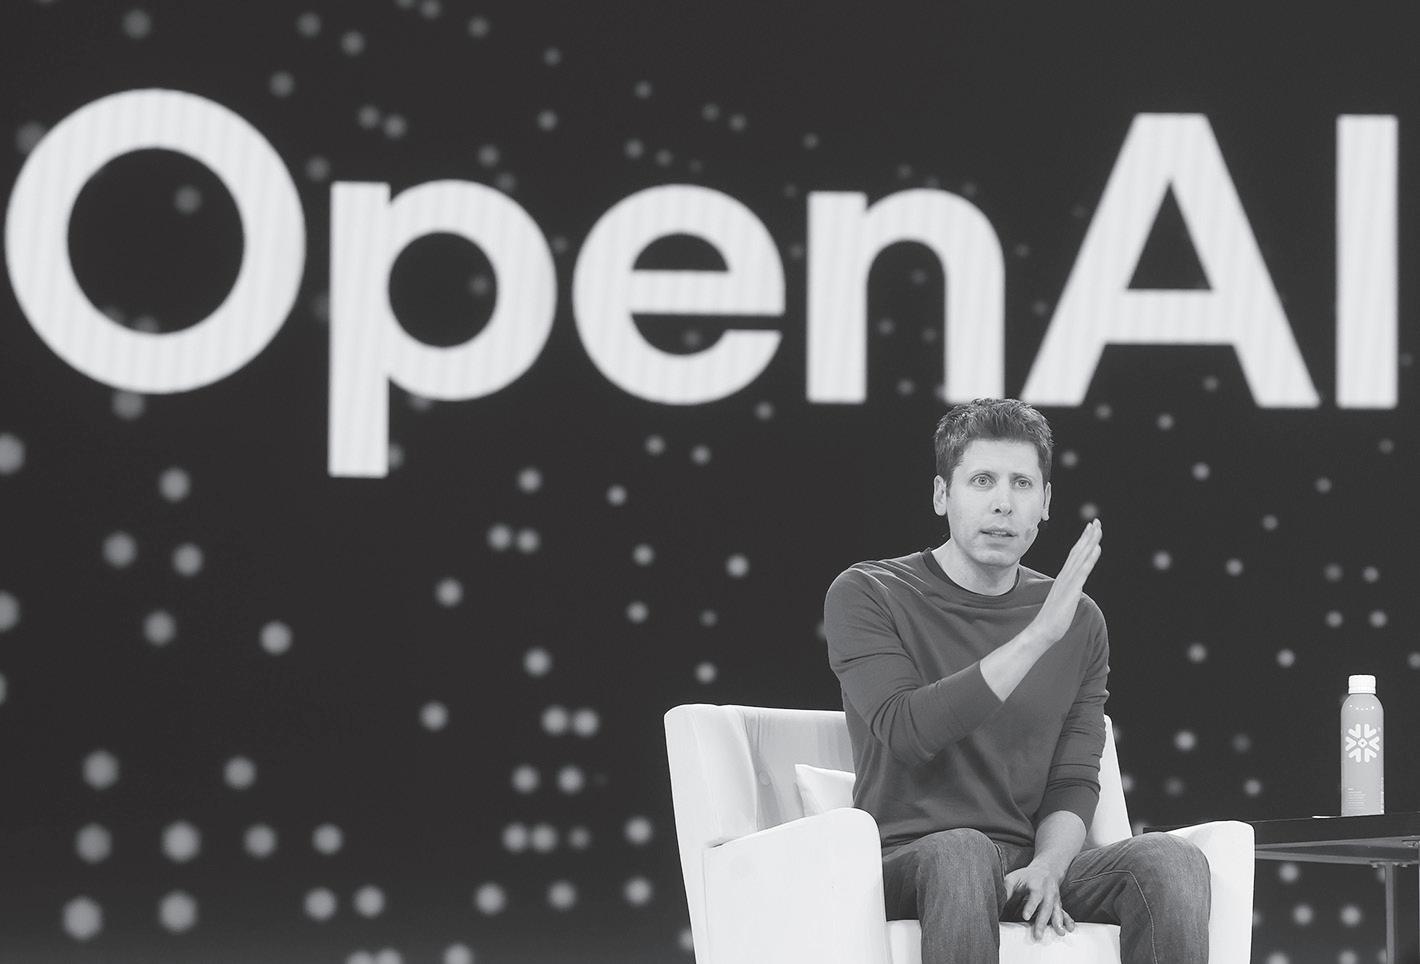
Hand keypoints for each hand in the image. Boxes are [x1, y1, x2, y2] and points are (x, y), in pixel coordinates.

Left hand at [1004, 863, 1074, 939]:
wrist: (1046, 869)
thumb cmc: (1026, 876)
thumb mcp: (1014, 877)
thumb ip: (1007, 889)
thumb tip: (999, 900)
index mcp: (1036, 885)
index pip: (1034, 896)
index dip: (1030, 906)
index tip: (1025, 916)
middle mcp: (1047, 892)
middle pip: (1046, 907)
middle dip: (1042, 921)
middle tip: (1038, 935)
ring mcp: (1054, 899)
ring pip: (1056, 911)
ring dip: (1058, 922)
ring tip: (1060, 933)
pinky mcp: (1058, 904)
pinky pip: (1064, 912)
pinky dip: (1067, 920)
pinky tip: (1070, 928)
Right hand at [1028, 519, 1101, 646]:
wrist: (1043, 630)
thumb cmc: (1052, 619)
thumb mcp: (1062, 601)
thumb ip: (1066, 592)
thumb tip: (1070, 591)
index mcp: (1063, 578)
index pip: (1074, 555)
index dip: (1082, 541)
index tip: (1089, 529)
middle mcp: (1065, 576)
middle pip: (1077, 551)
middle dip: (1087, 536)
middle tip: (1096, 521)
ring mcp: (1068, 582)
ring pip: (1081, 557)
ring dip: (1090, 541)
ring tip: (1098, 528)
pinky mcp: (1072, 590)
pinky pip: (1083, 570)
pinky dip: (1090, 558)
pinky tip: (1097, 548)